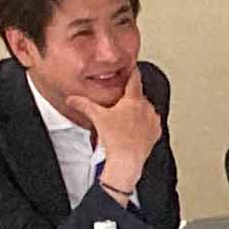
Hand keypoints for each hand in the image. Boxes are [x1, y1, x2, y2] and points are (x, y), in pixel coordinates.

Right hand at [74, 68, 165, 195]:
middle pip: (138, 96)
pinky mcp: (156, 132)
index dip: (132, 71)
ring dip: (137, 112)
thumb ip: (83, 105)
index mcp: (134, 100)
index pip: (135, 78)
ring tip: (124, 121)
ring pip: (145, 109)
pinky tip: (133, 129)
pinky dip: (144, 124)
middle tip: (118, 106)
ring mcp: (153, 120)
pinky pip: (151, 123)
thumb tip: (72, 99)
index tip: (131, 67)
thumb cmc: (115, 139)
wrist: (127, 161)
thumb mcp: (97, 117)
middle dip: (129, 98)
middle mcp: (147, 108)